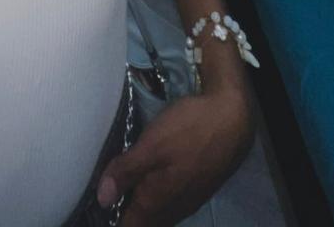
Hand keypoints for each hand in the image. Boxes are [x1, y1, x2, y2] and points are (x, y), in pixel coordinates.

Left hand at [96, 87, 254, 226]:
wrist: (234, 119)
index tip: (99, 201)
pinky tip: (151, 173)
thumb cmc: (190, 130)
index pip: (128, 226)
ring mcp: (189, 201)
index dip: (112, 216)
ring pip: (158, 212)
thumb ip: (126, 172)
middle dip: (126, 209)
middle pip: (143, 221)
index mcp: (157, 203)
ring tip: (126, 178)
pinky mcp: (198, 188)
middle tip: (109, 185)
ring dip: (141, 201)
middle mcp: (174, 210)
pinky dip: (156, 193)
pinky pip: (170, 201)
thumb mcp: (152, 145)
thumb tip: (102, 200)